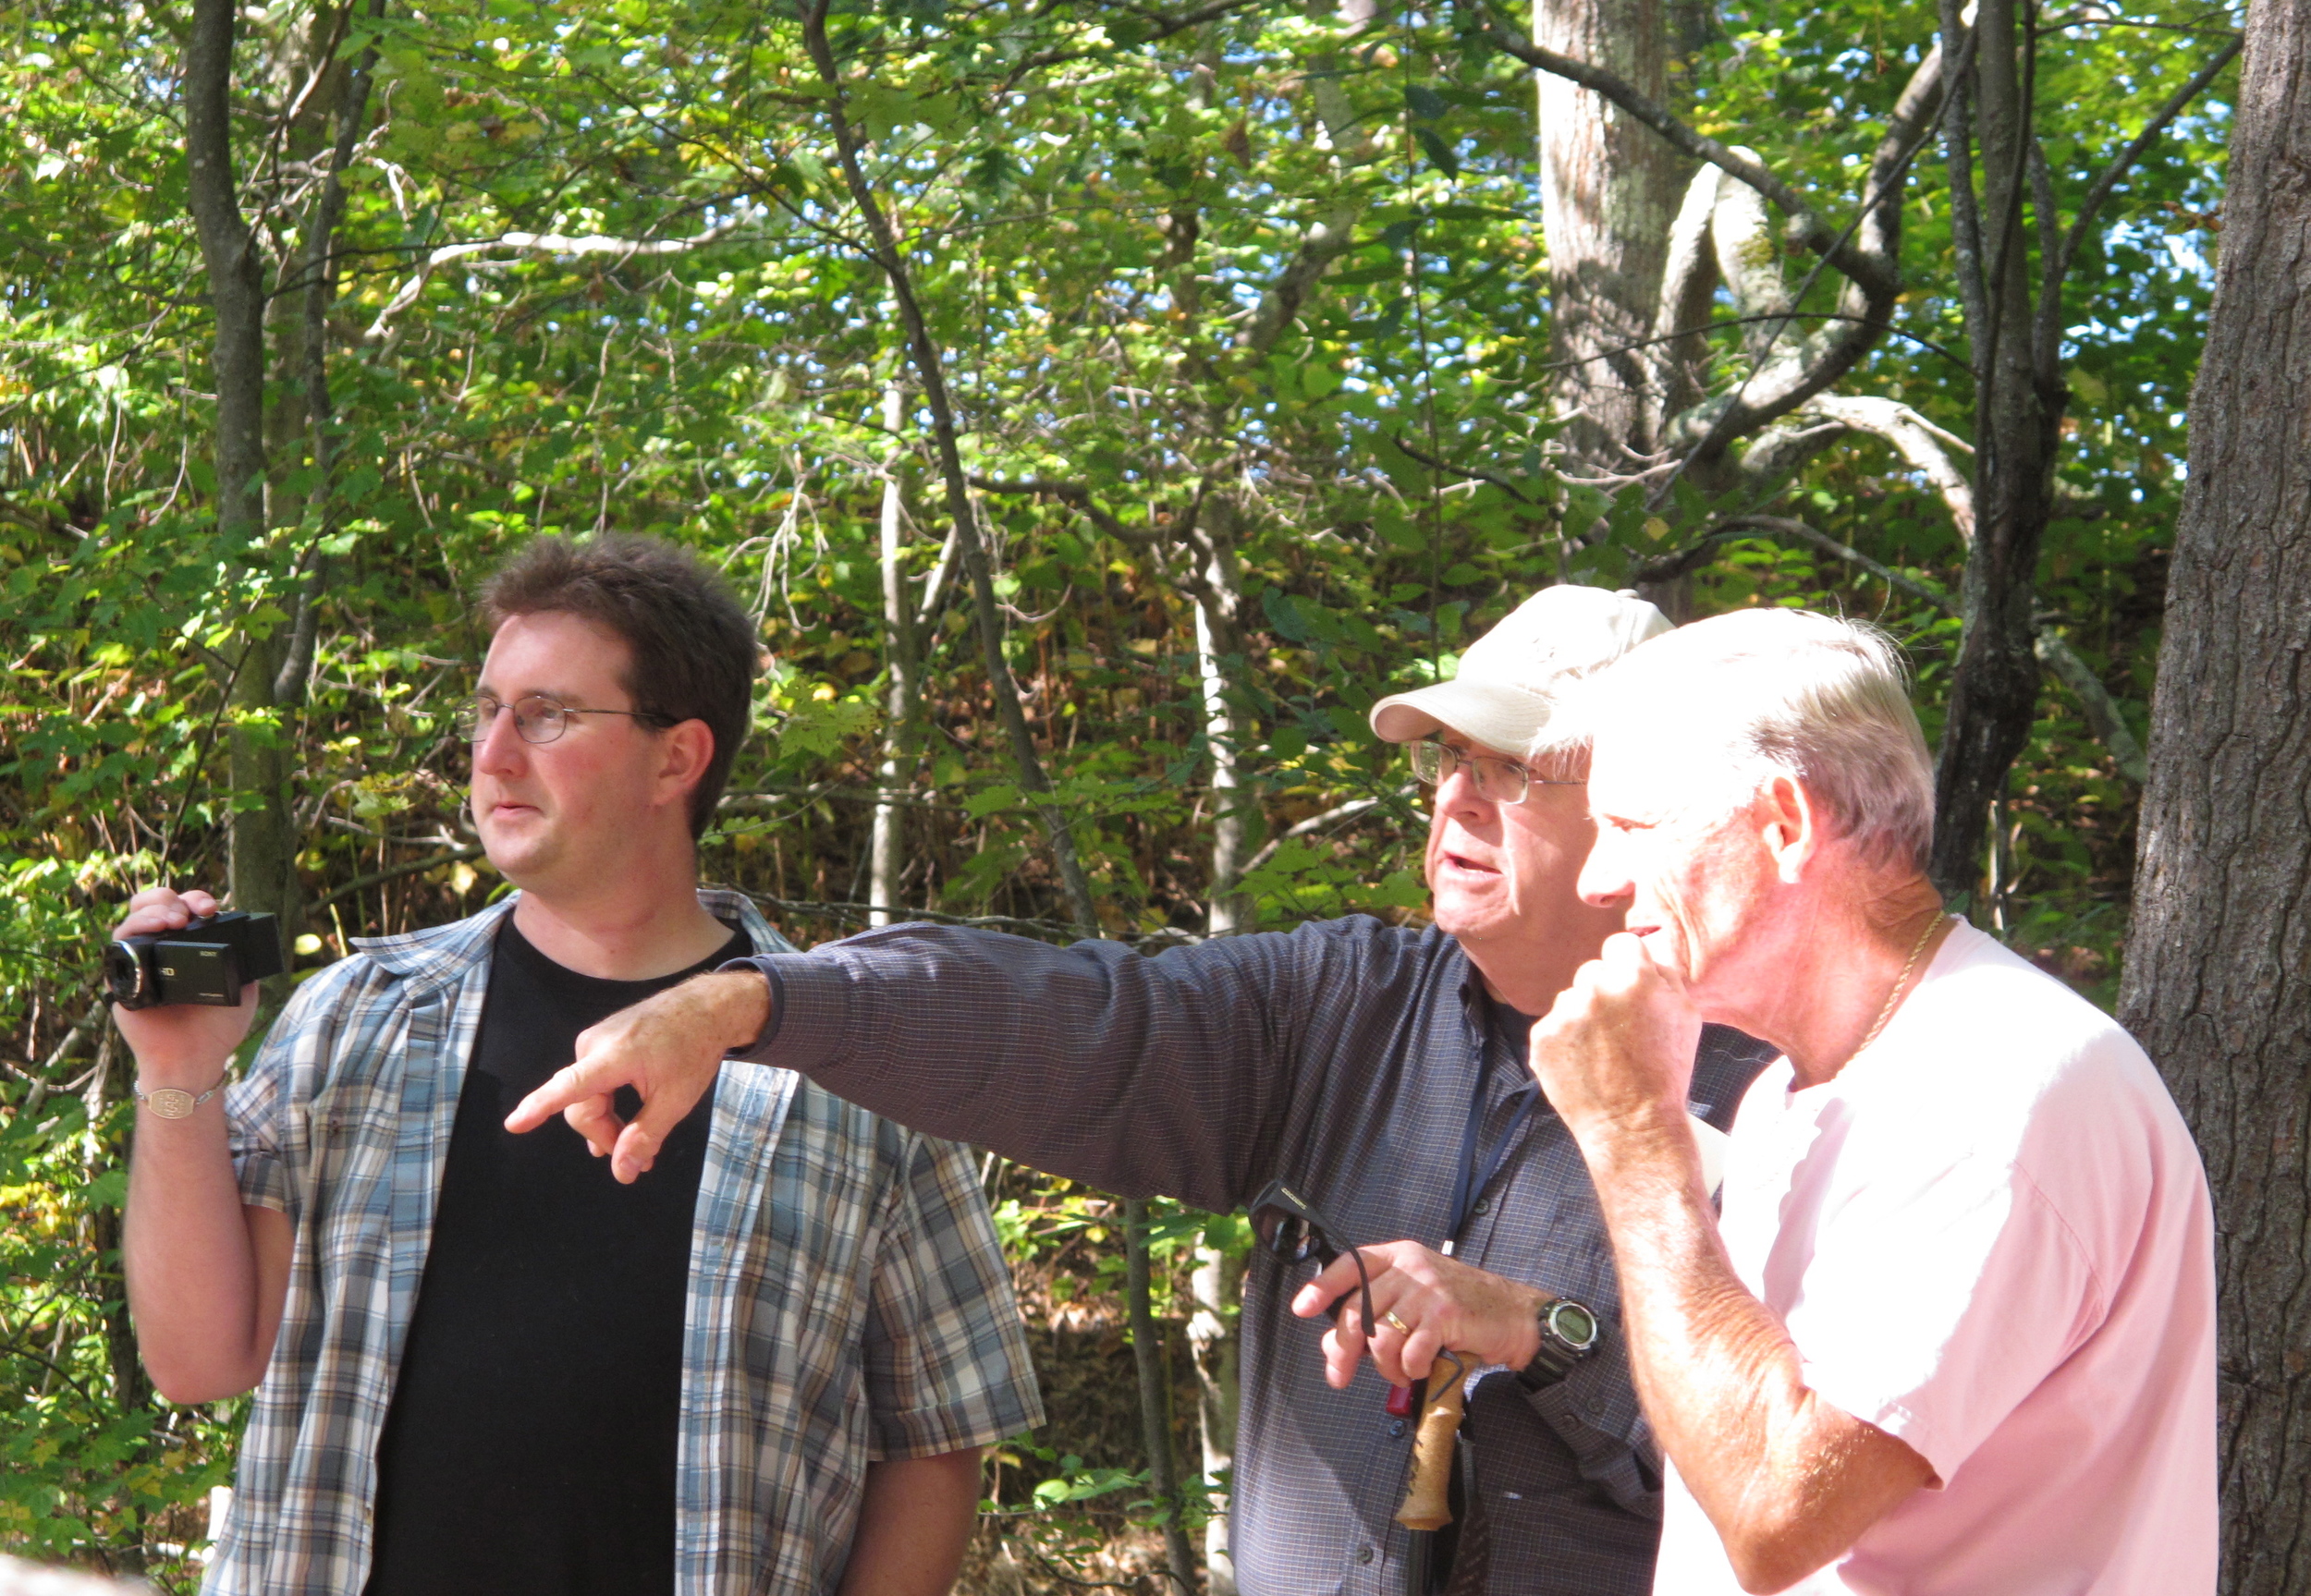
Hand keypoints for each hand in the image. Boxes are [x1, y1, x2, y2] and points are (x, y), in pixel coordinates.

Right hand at [110, 887, 259, 1084]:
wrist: (195, 1059)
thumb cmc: (218, 1027)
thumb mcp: (242, 986)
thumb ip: (242, 958)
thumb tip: (247, 933)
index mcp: (191, 947)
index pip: (187, 909)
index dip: (197, 901)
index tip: (213, 909)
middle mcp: (163, 949)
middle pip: (158, 905)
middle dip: (175, 898)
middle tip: (194, 912)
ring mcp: (141, 960)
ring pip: (135, 916)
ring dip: (155, 908)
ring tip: (175, 920)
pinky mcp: (121, 976)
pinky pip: (119, 944)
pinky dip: (134, 929)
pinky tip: (155, 929)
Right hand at [505, 968, 771, 1182]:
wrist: (705, 1008)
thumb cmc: (694, 1050)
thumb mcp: (676, 1100)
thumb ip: (645, 1137)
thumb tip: (621, 1173)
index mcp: (613, 1056)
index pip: (569, 1088)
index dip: (539, 1108)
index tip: (514, 1125)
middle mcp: (594, 1044)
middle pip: (582, 1106)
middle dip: (606, 1135)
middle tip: (640, 1159)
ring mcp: (594, 1040)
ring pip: (587, 1097)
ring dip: (607, 1122)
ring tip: (636, 1147)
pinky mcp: (600, 1040)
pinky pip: (593, 1081)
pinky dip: (608, 1103)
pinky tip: (624, 1122)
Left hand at [1289, 1239, 1546, 1389]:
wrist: (1513, 1314)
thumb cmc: (1460, 1308)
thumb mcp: (1414, 1298)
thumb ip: (1376, 1314)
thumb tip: (1335, 1346)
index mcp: (1397, 1257)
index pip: (1351, 1265)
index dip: (1322, 1287)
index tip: (1301, 1307)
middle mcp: (1409, 1267)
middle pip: (1358, 1310)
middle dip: (1344, 1350)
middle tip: (1340, 1375)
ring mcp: (1427, 1289)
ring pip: (1382, 1336)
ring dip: (1385, 1366)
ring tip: (1400, 1371)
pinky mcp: (1446, 1314)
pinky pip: (1411, 1351)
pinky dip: (1412, 1369)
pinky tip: (1422, 1368)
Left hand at [1529, 931, 1703, 1147]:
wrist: (1632, 1124)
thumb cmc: (1665, 1074)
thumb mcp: (1686, 1017)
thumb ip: (1665, 976)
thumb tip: (1646, 954)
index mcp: (1633, 979)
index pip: (1620, 943)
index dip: (1627, 963)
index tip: (1629, 983)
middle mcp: (1594, 989)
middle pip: (1593, 971)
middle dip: (1605, 991)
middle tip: (1620, 1027)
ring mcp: (1564, 1013)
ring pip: (1571, 999)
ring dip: (1583, 1016)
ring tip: (1603, 1051)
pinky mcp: (1542, 1037)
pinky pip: (1553, 1024)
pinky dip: (1565, 1039)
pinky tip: (1585, 1061)